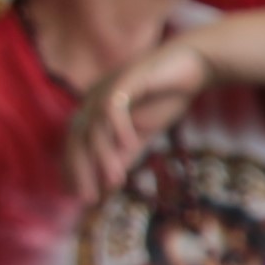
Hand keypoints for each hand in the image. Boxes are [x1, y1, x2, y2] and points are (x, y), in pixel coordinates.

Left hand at [64, 38, 211, 199]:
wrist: (192, 65)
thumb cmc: (167, 96)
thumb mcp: (143, 133)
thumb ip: (125, 155)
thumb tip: (109, 184)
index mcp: (96, 109)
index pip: (74, 142)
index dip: (72, 169)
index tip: (77, 196)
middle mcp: (95, 97)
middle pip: (77, 136)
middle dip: (79, 168)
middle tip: (87, 199)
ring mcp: (109, 87)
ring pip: (95, 126)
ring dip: (103, 156)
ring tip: (115, 181)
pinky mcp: (127, 78)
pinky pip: (114, 106)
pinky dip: (119, 127)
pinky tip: (131, 146)